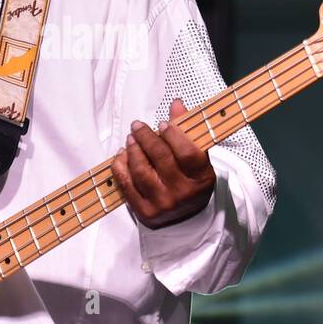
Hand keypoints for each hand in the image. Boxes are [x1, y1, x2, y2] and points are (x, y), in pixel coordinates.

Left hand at [111, 98, 215, 229]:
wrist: (186, 221)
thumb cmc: (191, 182)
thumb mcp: (197, 160)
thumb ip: (186, 131)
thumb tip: (176, 103)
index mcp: (201, 178)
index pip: (187, 152)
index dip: (173, 134)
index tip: (162, 124)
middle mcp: (182, 193)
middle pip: (161, 158)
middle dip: (146, 137)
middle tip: (137, 126)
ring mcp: (162, 204)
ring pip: (142, 171)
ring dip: (133, 150)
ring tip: (130, 139)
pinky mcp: (144, 212)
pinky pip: (127, 185)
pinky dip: (121, 167)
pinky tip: (121, 155)